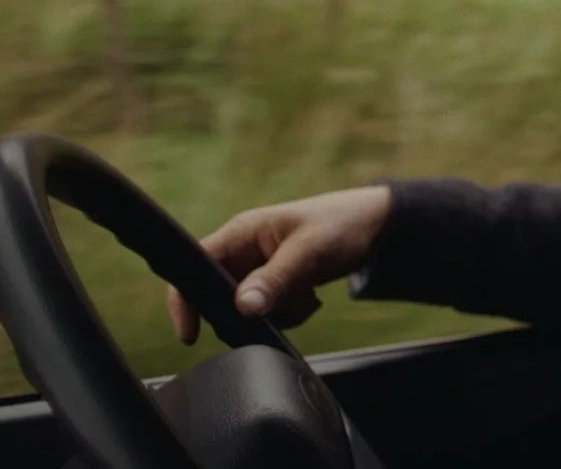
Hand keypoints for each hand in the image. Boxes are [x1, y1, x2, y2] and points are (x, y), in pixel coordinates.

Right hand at [168, 185, 393, 344]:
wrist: (375, 228)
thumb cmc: (340, 225)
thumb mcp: (308, 252)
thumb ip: (274, 279)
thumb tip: (242, 309)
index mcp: (241, 233)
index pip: (195, 266)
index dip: (185, 300)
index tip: (190, 336)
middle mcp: (244, 251)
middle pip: (221, 296)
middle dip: (250, 310)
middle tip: (285, 298)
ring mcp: (260, 269)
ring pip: (249, 309)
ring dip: (279, 310)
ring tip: (306, 291)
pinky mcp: (276, 284)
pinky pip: (271, 312)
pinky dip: (292, 311)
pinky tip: (311, 295)